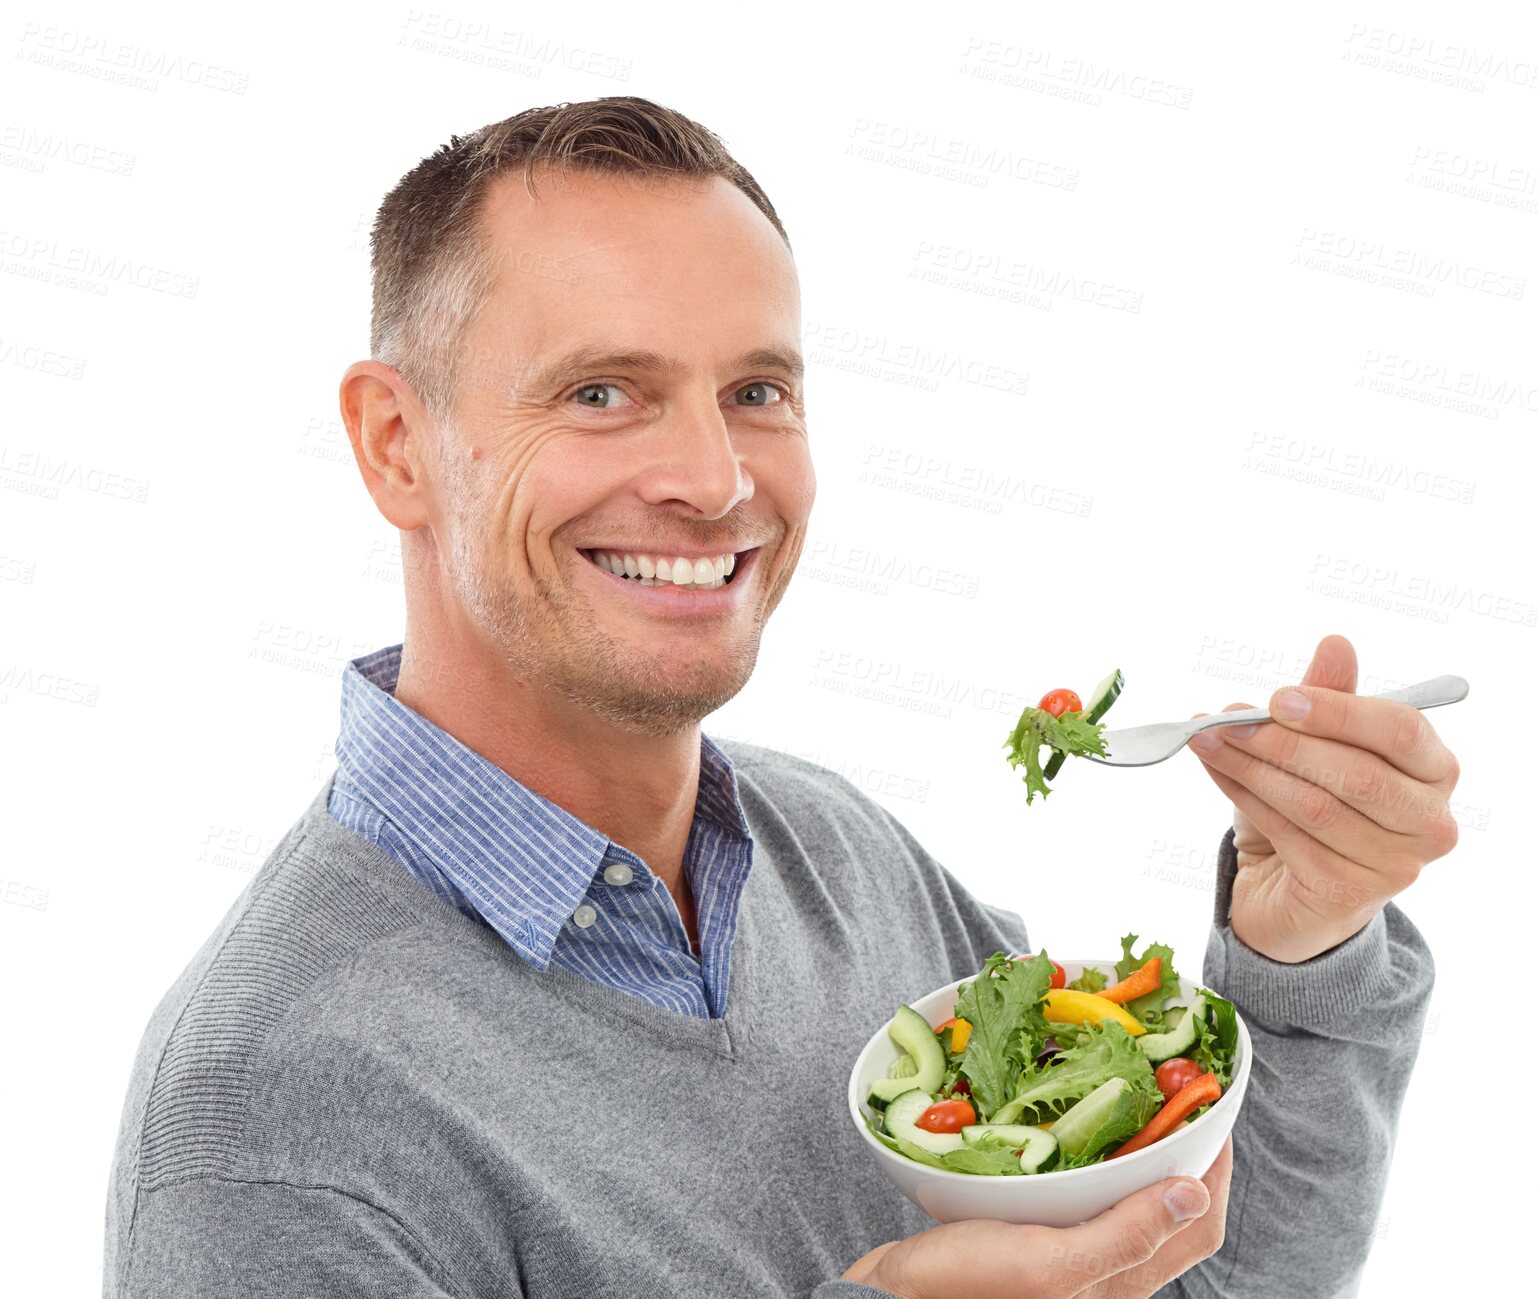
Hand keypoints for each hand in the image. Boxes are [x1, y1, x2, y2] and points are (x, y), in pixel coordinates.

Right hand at [841, 1138, 1230, 1298]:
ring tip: (1130, 1102)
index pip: (1199, 1221)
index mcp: (1122, 1282)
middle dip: (1184, 1149)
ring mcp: (1072, 1257)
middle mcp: (1107, 1272)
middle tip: (1177, 1093)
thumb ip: (1124, 1233)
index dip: (1215, 1165)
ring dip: (1140, 1151)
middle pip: (1173, 1209)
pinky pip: (1086, 1196)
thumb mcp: (1052, 1263)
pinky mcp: (1036, 1241)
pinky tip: (1068, 1131)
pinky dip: (1092, 1158)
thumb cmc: (968, 1288)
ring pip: (1131, 1200)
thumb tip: (1193, 1190)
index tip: (1214, 1106)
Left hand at [1187, 634, 1459, 962]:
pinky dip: (1243, 797)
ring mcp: (1395, 865)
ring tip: (1208, 740)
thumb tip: (1336, 644)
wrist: (1292, 887)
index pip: (1402, 730)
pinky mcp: (1349, 894)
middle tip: (1226, 720)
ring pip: (1315, 804)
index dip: (1338, 711)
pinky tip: (1218, 771)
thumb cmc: (1315, 802)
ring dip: (1251, 767)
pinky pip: (1288, 835)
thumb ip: (1329, 699)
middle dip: (1282, 742)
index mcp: (1436, 770)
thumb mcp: (1318, 745)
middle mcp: (1430, 822)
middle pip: (1357, 773)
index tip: (1278, 698)